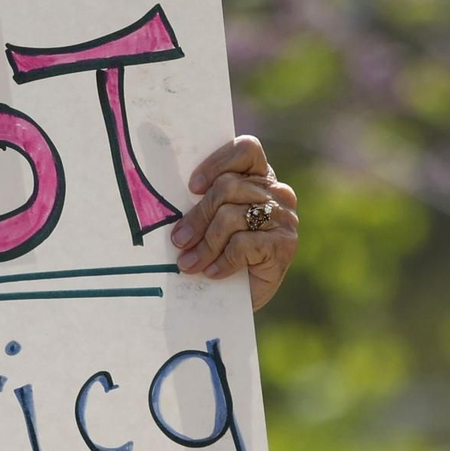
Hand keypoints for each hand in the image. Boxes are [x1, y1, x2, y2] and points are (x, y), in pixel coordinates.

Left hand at [171, 136, 297, 311]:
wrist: (237, 301)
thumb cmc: (218, 256)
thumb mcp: (207, 223)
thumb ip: (200, 203)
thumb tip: (165, 198)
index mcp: (258, 177)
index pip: (246, 150)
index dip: (217, 162)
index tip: (193, 187)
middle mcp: (276, 193)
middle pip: (229, 187)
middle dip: (197, 216)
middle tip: (179, 240)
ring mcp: (284, 218)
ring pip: (232, 217)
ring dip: (204, 244)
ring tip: (188, 264)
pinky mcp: (285, 246)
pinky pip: (242, 244)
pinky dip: (222, 261)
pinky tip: (212, 273)